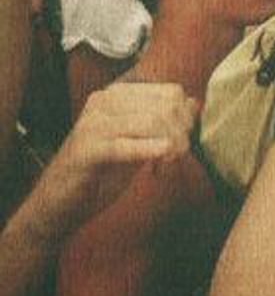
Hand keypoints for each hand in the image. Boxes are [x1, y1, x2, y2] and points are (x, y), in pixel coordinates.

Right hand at [26, 82, 194, 244]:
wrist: (58, 203)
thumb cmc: (100, 172)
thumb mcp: (137, 143)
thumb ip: (163, 122)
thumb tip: (194, 103)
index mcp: (119, 94)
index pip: (171, 92)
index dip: (185, 119)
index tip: (181, 144)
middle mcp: (106, 101)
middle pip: (166, 105)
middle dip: (180, 133)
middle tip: (175, 159)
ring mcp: (94, 123)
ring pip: (151, 122)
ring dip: (169, 146)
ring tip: (165, 166)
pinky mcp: (87, 149)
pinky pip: (125, 145)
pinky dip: (147, 151)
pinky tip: (160, 163)